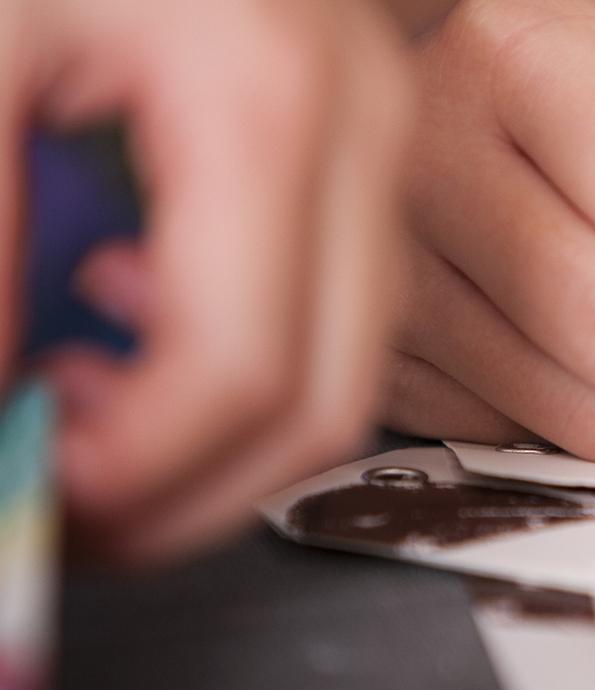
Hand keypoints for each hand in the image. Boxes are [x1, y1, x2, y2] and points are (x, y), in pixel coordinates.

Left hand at [2, 0, 411, 560]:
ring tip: (86, 406)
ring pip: (348, 363)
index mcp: (269, 98)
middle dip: (189, 489)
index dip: (133, 471)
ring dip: (217, 427)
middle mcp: (360, 125)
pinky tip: (135, 308)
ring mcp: (375, 131)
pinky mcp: (355, 132)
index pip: (243, 364)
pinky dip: (243, 347)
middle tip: (70, 503)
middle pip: (326, 396)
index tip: (37, 496)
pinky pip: (338, 296)